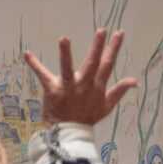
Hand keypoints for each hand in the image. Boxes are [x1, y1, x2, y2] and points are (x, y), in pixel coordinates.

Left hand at [22, 29, 138, 129]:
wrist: (69, 133)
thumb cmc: (87, 118)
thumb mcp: (107, 106)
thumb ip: (119, 90)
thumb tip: (135, 80)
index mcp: (97, 86)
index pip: (108, 64)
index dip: (113, 48)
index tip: (119, 33)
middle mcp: (84, 85)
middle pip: (93, 63)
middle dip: (97, 46)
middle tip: (101, 30)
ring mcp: (68, 87)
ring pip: (67, 68)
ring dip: (65, 53)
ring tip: (64, 39)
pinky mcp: (52, 90)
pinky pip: (43, 75)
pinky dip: (35, 65)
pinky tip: (27, 54)